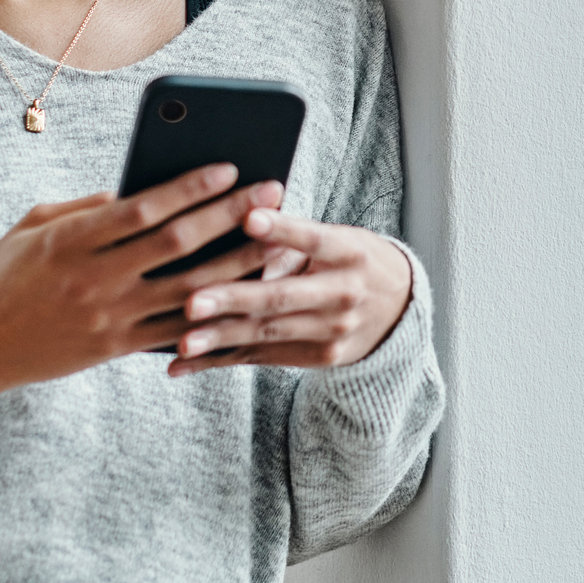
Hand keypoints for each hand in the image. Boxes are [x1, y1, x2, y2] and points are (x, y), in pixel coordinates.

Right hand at [0, 166, 284, 427]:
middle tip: (271, 191)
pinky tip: (247, 293)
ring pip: (189, 289)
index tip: (229, 167)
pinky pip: (176, 332)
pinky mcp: (115, 349)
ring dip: (239, 263)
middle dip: (230, 216)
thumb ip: (88, 207)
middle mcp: (93, 280)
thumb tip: (141, 190)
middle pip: (177, 244)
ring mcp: (108, 318)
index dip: (190, 188)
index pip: (142, 208)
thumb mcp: (32, 227)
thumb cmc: (0, 276)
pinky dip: (215, 311)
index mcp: (70, 241)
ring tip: (277, 240)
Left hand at [167, 210, 414, 375]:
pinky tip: (184, 364)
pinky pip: (263, 357)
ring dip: (222, 338)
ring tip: (184, 341)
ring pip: (269, 333)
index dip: (283, 229)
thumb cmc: (353, 260)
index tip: (248, 218)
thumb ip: (294, 237)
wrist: (400, 308)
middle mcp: (345, 294)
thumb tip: (242, 223)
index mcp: (350, 253)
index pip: (314, 239)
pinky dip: (220, 360)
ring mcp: (334, 332)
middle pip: (284, 297)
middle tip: (193, 302)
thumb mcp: (339, 239)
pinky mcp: (320, 357)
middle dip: (235, 300)